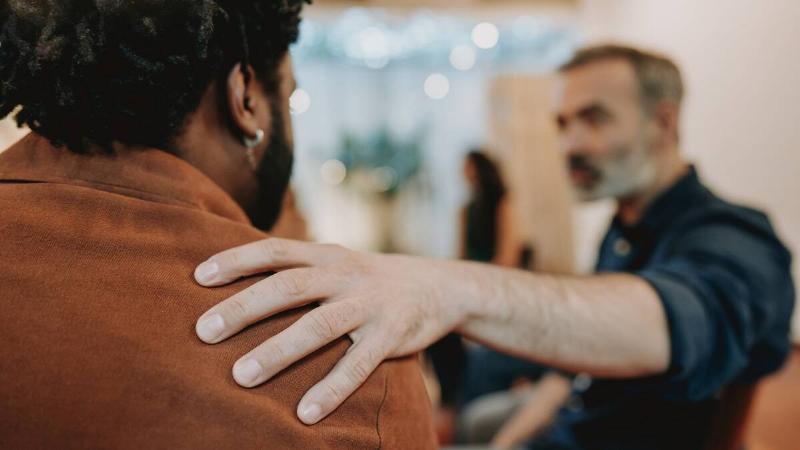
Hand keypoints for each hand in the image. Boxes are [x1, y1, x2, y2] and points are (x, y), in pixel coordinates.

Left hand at [193, 238, 471, 424]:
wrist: (438, 286)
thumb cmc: (370, 281)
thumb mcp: (338, 262)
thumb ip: (299, 268)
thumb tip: (237, 284)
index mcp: (327, 255)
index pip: (276, 250)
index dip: (237, 260)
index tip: (198, 277)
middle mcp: (345, 274)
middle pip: (289, 286)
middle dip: (244, 308)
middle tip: (204, 331)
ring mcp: (369, 304)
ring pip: (319, 325)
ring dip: (278, 350)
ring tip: (241, 376)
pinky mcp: (391, 335)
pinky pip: (358, 365)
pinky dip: (331, 388)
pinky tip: (305, 413)